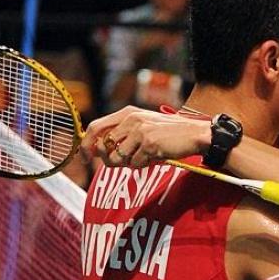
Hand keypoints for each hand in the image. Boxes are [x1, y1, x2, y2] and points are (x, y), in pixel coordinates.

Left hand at [80, 106, 211, 166]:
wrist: (193, 133)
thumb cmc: (167, 133)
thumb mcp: (143, 125)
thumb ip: (122, 133)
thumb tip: (98, 150)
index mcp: (127, 113)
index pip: (95, 127)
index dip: (86, 144)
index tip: (85, 157)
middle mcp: (131, 119)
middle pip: (104, 147)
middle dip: (110, 160)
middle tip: (124, 162)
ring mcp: (140, 131)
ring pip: (118, 159)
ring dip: (129, 164)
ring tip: (144, 157)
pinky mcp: (149, 144)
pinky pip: (135, 164)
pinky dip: (143, 166)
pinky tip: (155, 157)